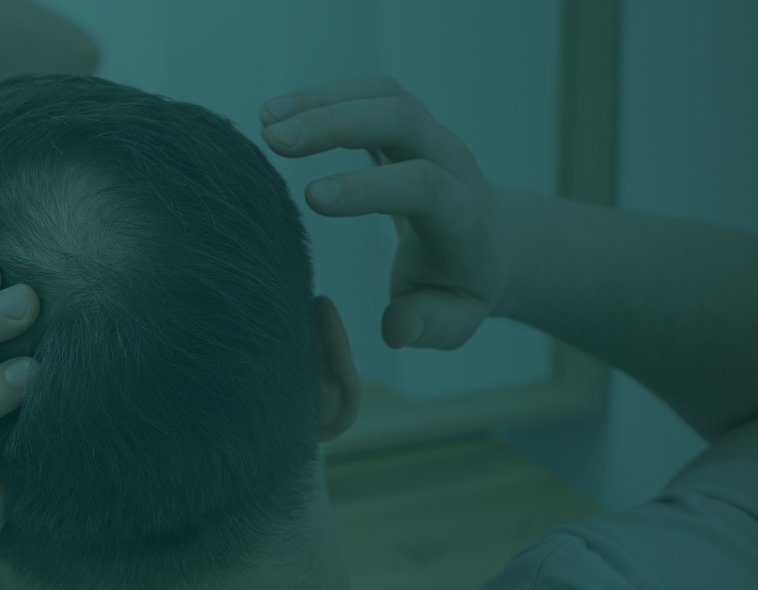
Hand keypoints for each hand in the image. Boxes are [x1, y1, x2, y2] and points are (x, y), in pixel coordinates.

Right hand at [259, 75, 516, 349]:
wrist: (491, 242)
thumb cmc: (460, 287)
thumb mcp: (454, 321)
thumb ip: (429, 326)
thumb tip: (397, 329)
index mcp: (463, 217)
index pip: (424, 186)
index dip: (370, 188)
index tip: (312, 198)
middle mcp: (453, 162)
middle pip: (402, 119)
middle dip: (337, 124)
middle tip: (275, 141)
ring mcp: (432, 136)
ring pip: (384, 95)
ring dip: (322, 100)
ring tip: (266, 119)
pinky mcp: (407, 123)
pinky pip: (370, 93)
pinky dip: (322, 96)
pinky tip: (276, 113)